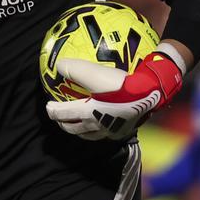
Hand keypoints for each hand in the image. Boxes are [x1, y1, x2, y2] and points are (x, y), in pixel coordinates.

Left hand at [45, 50, 183, 140]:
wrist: (151, 93)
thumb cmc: (122, 84)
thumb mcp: (95, 73)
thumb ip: (74, 68)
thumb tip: (58, 64)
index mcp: (88, 114)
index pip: (64, 115)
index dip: (53, 112)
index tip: (48, 108)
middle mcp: (98, 126)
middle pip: (76, 130)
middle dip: (65, 125)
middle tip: (60, 118)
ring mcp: (113, 130)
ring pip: (91, 135)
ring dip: (82, 131)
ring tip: (80, 125)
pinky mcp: (126, 130)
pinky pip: (108, 133)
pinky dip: (100, 129)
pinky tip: (104, 122)